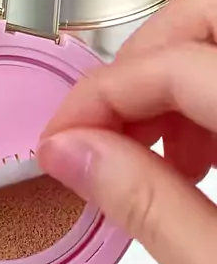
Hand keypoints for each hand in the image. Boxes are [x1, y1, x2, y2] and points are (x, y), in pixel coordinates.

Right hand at [37, 0, 216, 263]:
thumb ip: (147, 207)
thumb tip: (75, 153)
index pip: (178, 65)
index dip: (102, 94)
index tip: (63, 138)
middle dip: (149, 55)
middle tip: (111, 125)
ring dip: (182, 71)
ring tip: (164, 151)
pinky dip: (213, 91)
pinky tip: (205, 154)